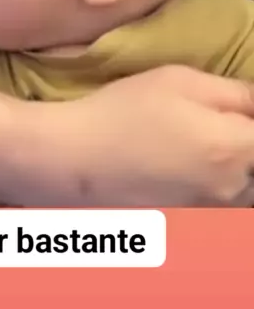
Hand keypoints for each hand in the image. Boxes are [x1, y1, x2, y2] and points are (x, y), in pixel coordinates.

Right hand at [59, 66, 253, 206]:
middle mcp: (231, 190)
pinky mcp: (188, 227)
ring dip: (234, 173)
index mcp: (233, 148)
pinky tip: (180, 174)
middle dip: (244, 149)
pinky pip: (218, 208)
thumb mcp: (179, 81)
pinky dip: (210, 189)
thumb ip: (234, 93)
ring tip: (194, 152)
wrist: (71, 160)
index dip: (252, 121)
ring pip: (242, 194)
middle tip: (209, 129)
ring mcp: (210, 214)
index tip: (237, 113)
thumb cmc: (123, 111)